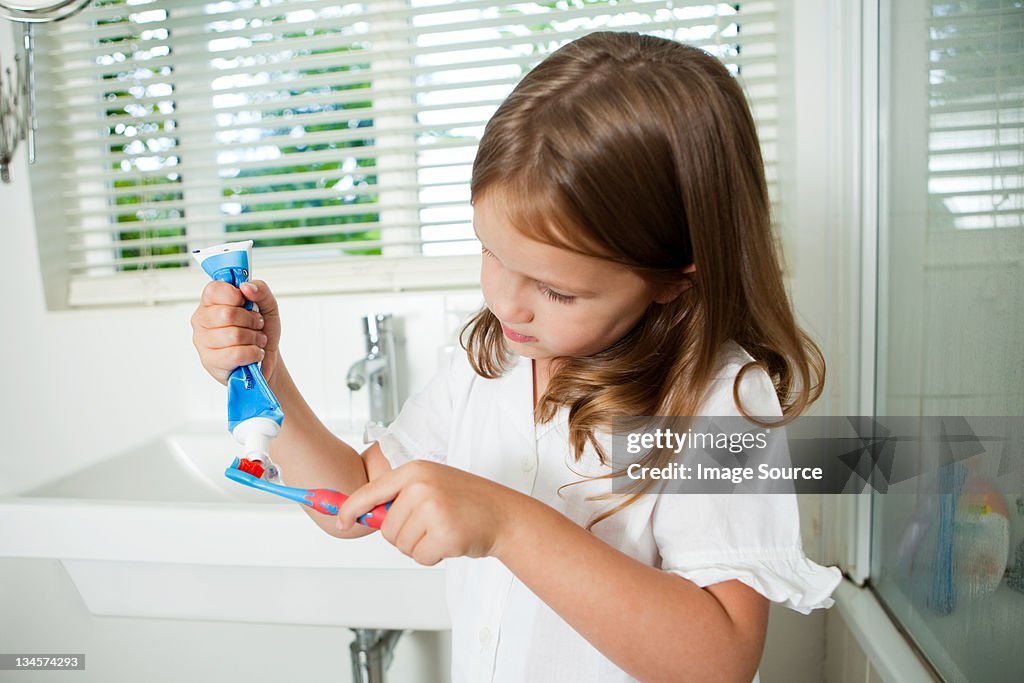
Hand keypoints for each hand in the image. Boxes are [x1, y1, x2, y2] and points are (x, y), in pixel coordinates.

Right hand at [190, 279, 281, 385]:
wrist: (266, 359)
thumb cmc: (261, 331)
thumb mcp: (267, 306)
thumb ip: (261, 290)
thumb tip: (246, 287)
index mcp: (211, 302)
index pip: (215, 289)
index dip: (237, 296)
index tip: (246, 303)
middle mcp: (202, 320)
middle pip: (227, 314)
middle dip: (251, 320)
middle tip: (256, 325)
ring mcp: (203, 342)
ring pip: (234, 335)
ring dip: (254, 338)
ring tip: (256, 340)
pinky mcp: (211, 361)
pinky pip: (237, 354)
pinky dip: (253, 353)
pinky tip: (254, 353)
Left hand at [336, 460, 519, 565]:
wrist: (504, 515)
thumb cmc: (468, 501)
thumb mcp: (433, 484)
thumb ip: (400, 495)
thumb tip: (362, 514)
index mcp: (415, 471)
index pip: (370, 492)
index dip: (350, 509)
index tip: (340, 520)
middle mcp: (421, 487)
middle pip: (386, 528)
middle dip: (404, 535)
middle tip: (431, 525)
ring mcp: (432, 509)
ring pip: (401, 545)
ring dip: (419, 545)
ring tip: (442, 530)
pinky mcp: (443, 534)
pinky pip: (419, 556)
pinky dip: (432, 556)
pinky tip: (450, 540)